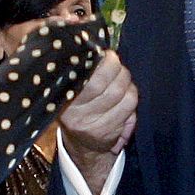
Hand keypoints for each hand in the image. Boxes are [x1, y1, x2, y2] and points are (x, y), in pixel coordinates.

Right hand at [59, 49, 137, 192]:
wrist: (83, 144)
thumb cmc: (78, 105)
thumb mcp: (71, 88)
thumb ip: (82, 70)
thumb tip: (99, 50)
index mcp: (63, 97)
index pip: (87, 77)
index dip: (103, 63)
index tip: (106, 54)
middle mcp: (75, 113)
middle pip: (106, 85)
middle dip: (116, 69)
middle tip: (114, 62)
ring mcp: (93, 125)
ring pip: (122, 93)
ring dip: (126, 81)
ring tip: (120, 78)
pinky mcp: (109, 132)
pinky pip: (130, 105)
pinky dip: (131, 95)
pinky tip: (125, 94)